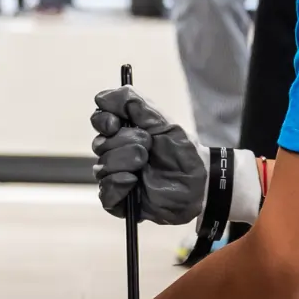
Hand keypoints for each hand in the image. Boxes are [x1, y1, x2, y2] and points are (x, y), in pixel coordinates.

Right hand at [91, 86, 206, 222]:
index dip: (103, 120)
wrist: (199, 183)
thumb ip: (136, 104)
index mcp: (125, 132)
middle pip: (99, 143)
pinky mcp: (119, 200)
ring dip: (125, 163)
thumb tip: (103, 97)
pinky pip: (104, 193)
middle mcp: (116, 153)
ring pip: (101, 167)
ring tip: (145, 165)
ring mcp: (116, 177)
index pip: (99, 120)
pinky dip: (118, 185)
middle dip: (125, 143)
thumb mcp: (164, 123)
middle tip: (148, 147)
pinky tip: (134, 183)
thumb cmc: (183, 151)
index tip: (116, 124)